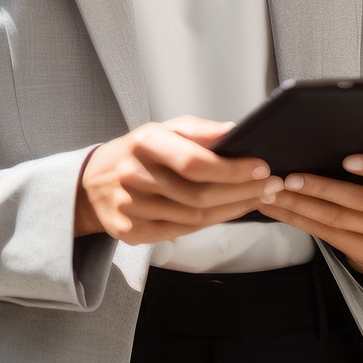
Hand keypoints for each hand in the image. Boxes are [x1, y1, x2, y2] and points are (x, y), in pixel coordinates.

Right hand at [73, 116, 283, 242]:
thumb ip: (199, 131)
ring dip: (233, 209)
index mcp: (143, 143)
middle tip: (272, 185)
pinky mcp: (130, 231)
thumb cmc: (137, 153)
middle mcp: (133, 175)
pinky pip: (181, 232)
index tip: (262, 166)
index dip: (232, 168)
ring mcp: (130, 207)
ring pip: (194, 218)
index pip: (194, 162)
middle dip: (243, 190)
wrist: (91, 184)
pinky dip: (211, 223)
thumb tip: (235, 132)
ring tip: (259, 197)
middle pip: (199, 194)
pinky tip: (230, 212)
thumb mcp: (162, 130)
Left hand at [254, 142, 362, 275]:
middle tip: (291, 177)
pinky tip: (279, 208)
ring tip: (274, 192)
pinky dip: (298, 220)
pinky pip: (327, 235)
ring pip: (337, 219)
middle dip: (322, 188)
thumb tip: (355, 118)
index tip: (346, 160)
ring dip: (301, 204)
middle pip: (360, 200)